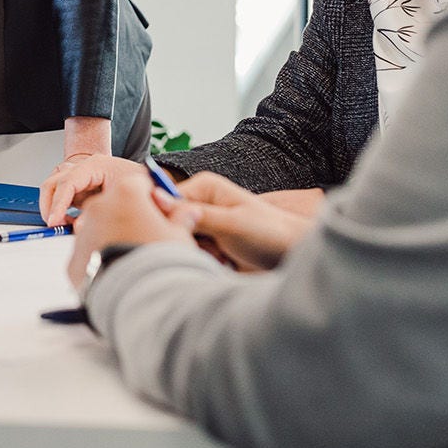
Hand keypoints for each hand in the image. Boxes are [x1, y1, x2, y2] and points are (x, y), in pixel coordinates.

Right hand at [39, 154, 149, 226]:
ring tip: (65, 224)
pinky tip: (72, 221)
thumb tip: (80, 227)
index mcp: (95, 165)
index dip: (58, 203)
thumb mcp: (126, 197)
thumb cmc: (138, 182)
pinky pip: (62, 197)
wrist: (145, 179)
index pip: (68, 182)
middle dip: (49, 205)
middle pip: (53, 183)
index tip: (53, 221)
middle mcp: (83, 168)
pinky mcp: (79, 187)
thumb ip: (103, 212)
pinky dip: (62, 211)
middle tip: (52, 224)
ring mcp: (79, 176)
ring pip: (54, 189)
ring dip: (54, 207)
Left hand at [66, 175, 190, 290]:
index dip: (152, 198)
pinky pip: (89, 254)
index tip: (161, 213)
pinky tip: (119, 273)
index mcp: (126, 192)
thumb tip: (188, 211)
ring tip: (134, 260)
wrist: (141, 302)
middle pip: (116, 204)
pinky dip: (101, 260)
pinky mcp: (74, 260)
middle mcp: (98, 207)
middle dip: (130, 217)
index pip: (140, 183)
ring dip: (113, 238)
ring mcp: (83, 234)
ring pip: (100, 229)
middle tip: (147, 239)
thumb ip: (181, 218)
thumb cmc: (161, 264)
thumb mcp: (180, 237)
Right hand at [171, 172, 314, 271]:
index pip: (165, 203)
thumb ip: (195, 213)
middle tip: (214, 249)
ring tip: (223, 256)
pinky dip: (204, 259)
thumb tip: (156, 197)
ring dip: (198, 253)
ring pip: (181, 240)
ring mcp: (204, 219)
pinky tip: (224, 261)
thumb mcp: (230, 224)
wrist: (292, 253)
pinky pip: (192, 250)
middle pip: (172, 223)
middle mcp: (201, 199)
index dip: (171, 224)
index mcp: (203, 186)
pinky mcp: (209, 237)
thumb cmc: (268, 233)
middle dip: (188, 241)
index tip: (190, 240)